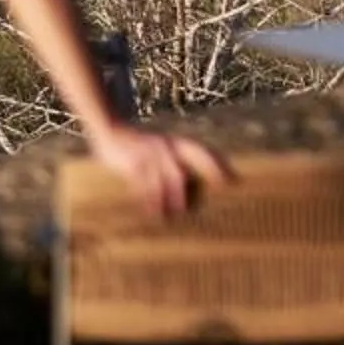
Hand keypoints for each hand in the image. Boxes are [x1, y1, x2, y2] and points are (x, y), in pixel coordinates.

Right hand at [92, 123, 230, 218]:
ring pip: (163, 180)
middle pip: (183, 169)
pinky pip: (142, 185)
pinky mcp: (131, 164)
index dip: (216, 165)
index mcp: (173, 143)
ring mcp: (148, 156)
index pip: (200, 152)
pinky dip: (148, 200)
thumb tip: (193, 180)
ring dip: (171, 198)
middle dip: (194, 186)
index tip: (233, 179)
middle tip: (207, 201)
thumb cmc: (139, 144)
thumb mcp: (159, 146)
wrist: (110, 129)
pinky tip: (151, 213)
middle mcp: (164, 147)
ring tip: (177, 214)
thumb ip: (175, 159)